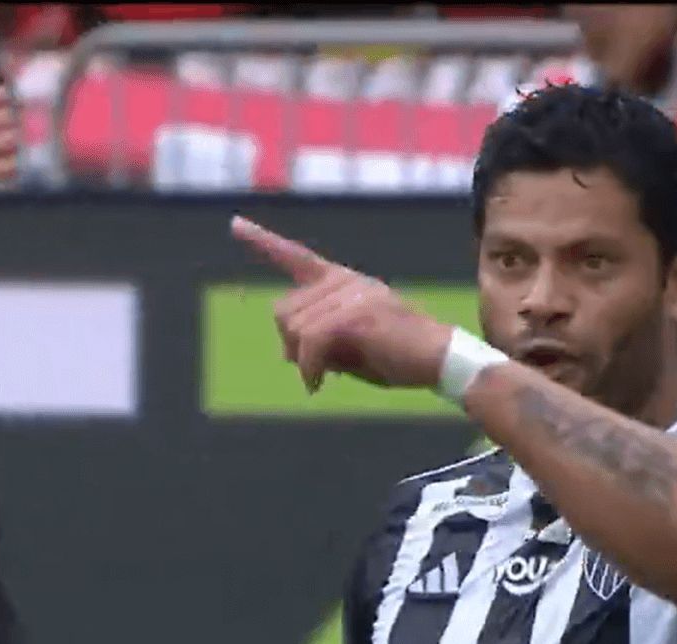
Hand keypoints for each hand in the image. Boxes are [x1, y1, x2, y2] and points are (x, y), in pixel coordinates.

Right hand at [0, 86, 18, 218]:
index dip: (1, 95)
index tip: (7, 98)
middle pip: (3, 118)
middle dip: (12, 118)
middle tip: (16, 122)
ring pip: (9, 141)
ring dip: (15, 140)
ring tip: (14, 142)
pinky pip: (7, 167)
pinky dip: (13, 163)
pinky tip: (11, 163)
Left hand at [231, 215, 452, 393]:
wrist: (440, 359)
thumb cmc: (400, 357)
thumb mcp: (351, 348)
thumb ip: (319, 342)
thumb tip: (285, 353)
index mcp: (344, 281)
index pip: (296, 258)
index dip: (263, 242)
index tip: (235, 224)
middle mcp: (344, 281)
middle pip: (283, 312)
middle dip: (292, 345)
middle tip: (319, 367)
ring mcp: (350, 295)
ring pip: (293, 330)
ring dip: (304, 361)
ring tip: (330, 374)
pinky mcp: (354, 316)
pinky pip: (309, 346)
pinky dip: (309, 371)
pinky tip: (318, 386)